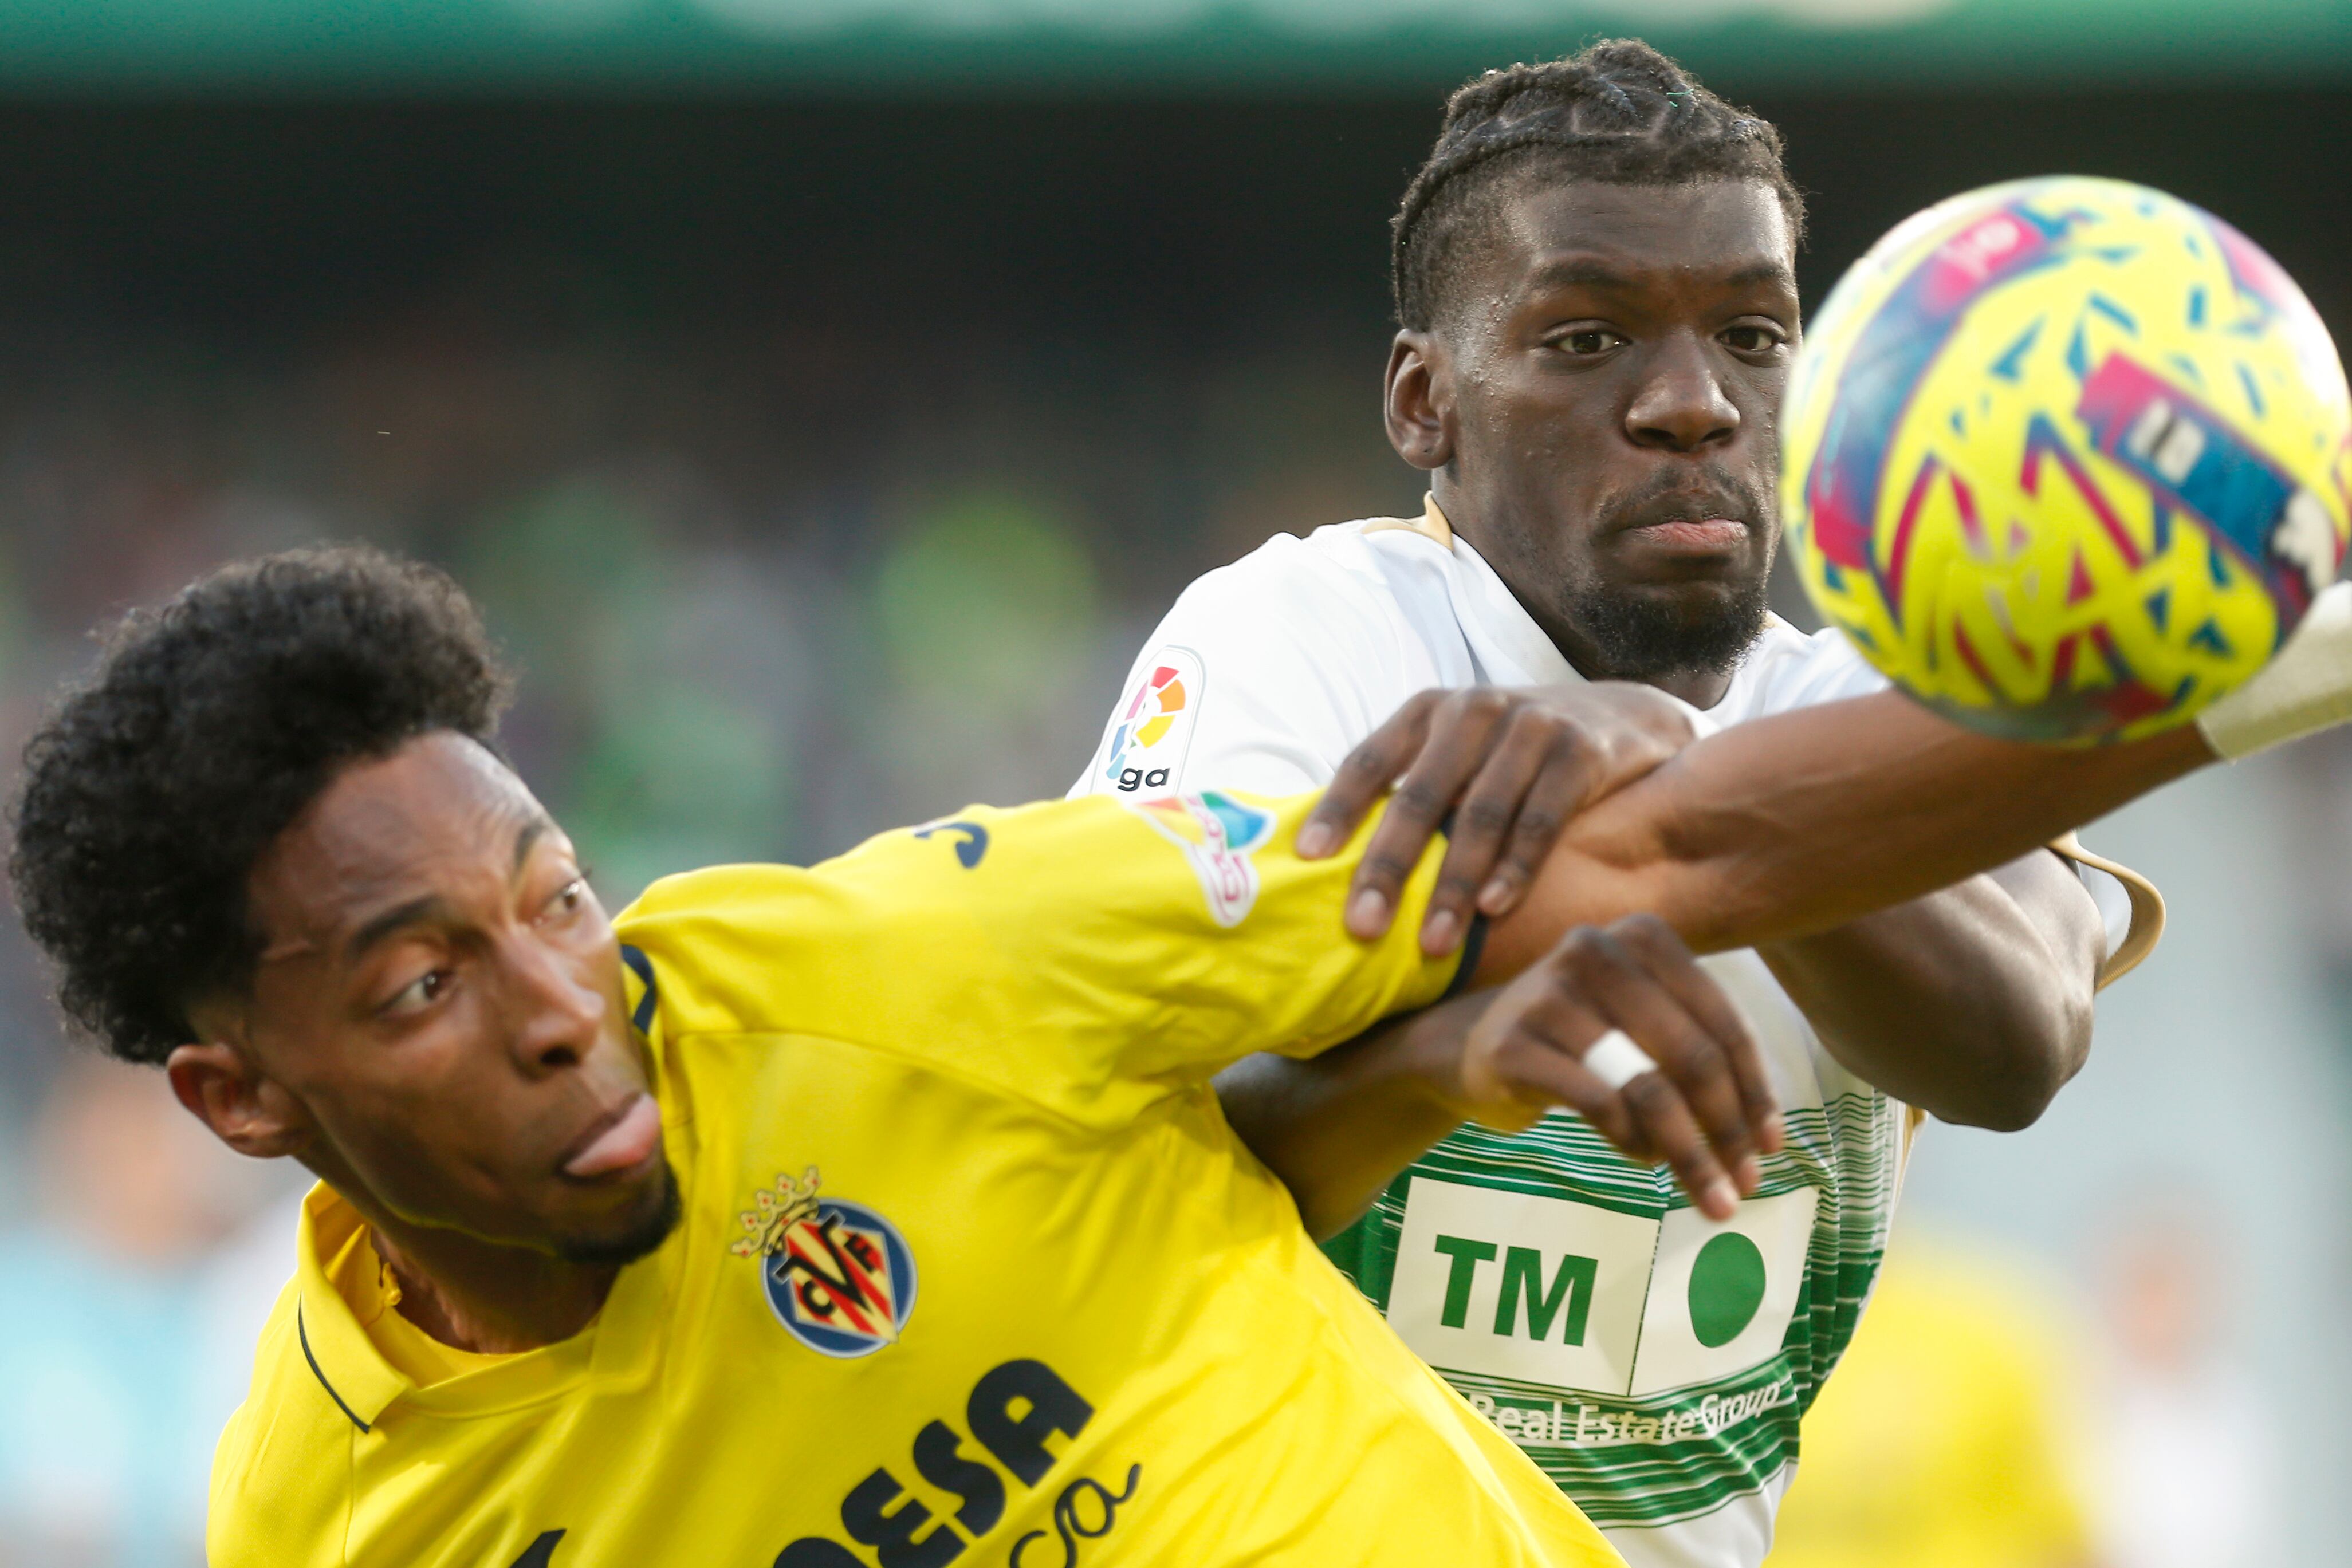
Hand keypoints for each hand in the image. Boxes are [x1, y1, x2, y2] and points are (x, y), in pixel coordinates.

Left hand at [1296, 683, 1696, 953]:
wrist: (1622, 717)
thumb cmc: (1513, 752)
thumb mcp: (1459, 751)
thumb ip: (1410, 790)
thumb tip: (1332, 866)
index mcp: (1428, 711)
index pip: (1370, 758)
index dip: (1338, 808)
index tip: (1307, 858)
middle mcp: (1474, 711)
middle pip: (1421, 796)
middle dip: (1388, 866)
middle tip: (1362, 927)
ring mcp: (1530, 727)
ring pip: (1482, 814)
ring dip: (1454, 884)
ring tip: (1433, 943)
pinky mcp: (1581, 752)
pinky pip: (1542, 819)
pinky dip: (1516, 867)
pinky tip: (1493, 909)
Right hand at [1451, 914, 1780, 1219]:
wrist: (1473, 1043)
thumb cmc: (1582, 1037)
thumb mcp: (1644, 1022)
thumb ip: (1700, 1053)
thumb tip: (1765, 1137)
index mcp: (1643, 935)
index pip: (1722, 1022)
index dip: (1755, 1090)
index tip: (1771, 1146)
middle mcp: (1596, 950)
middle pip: (1691, 1056)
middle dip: (1727, 1129)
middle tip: (1746, 1185)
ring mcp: (1549, 994)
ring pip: (1648, 1087)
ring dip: (1688, 1153)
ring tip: (1711, 1196)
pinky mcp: (1512, 1043)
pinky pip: (1598, 1105)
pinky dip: (1632, 1141)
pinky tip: (1643, 1159)